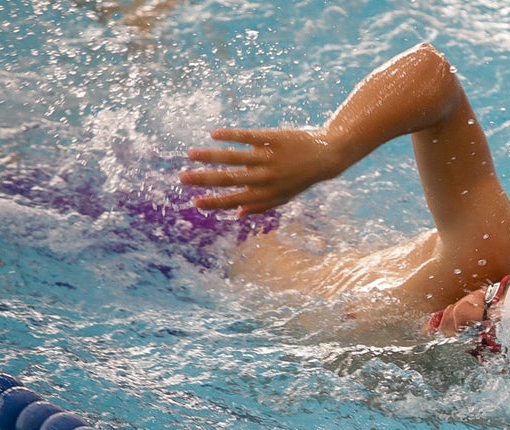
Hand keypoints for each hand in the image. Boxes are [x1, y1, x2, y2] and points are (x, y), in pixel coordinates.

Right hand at [180, 127, 342, 215]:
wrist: (327, 156)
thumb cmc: (301, 177)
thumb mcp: (284, 196)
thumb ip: (261, 205)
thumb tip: (236, 215)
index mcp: (267, 193)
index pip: (235, 200)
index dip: (215, 202)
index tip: (194, 202)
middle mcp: (267, 178)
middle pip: (230, 179)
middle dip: (204, 180)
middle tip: (182, 178)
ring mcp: (270, 158)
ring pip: (235, 157)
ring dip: (211, 156)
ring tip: (191, 154)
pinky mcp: (274, 139)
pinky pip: (249, 136)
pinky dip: (231, 136)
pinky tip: (214, 134)